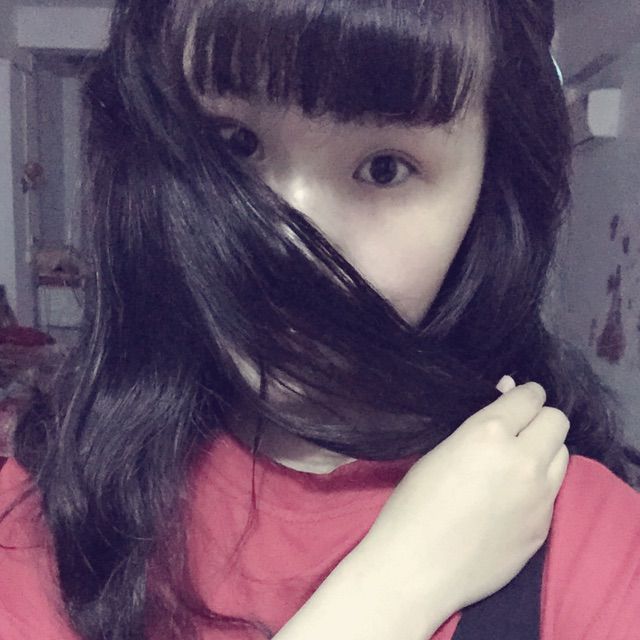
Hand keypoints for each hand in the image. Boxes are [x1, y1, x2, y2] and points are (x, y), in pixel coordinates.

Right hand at [352, 377, 569, 620]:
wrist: (417, 566)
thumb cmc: (414, 502)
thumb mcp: (441, 450)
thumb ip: (479, 426)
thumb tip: (506, 398)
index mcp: (489, 433)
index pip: (530, 396)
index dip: (522, 394)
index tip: (513, 400)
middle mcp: (523, 460)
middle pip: (557, 421)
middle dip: (538, 419)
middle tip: (516, 430)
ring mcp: (539, 496)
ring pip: (563, 455)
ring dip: (544, 451)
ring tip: (517, 464)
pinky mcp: (544, 526)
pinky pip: (552, 491)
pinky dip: (538, 485)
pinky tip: (511, 499)